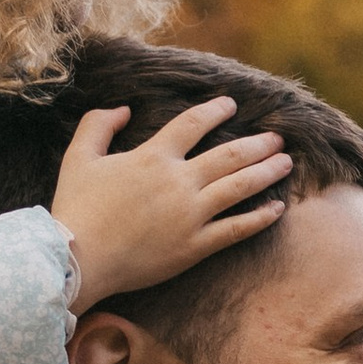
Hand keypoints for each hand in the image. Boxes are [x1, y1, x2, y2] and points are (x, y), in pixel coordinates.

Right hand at [50, 98, 290, 305]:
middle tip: (277, 137)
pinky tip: (277, 209)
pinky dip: (259, 218)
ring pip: (239, 187)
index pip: (192, 124)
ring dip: (266, 171)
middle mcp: (178, 182)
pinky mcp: (195, 246)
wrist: (79, 258)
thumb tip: (124, 108)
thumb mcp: (78, 157)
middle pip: (229, 155)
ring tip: (286, 162)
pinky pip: (236, 229)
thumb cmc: (76, 208)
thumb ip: (98, 125)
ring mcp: (190, 215)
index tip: (231, 105)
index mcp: (152, 157)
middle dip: (257, 143)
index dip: (214, 111)